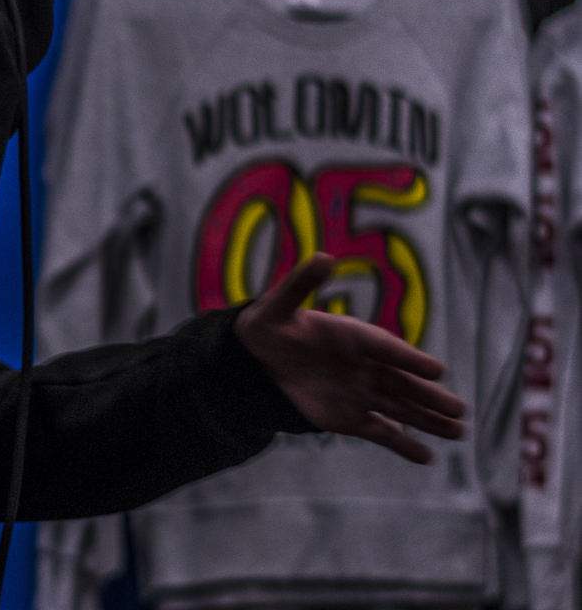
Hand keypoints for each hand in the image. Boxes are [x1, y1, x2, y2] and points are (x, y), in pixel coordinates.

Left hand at [234, 253, 465, 463]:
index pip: (387, 348)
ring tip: (459, 432)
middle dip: (430, 396)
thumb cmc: (267, 326)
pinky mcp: (349, 418)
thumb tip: (323, 257)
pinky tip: (427, 457)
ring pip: (400, 408)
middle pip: (402, 382)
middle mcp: (363, 365)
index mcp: (352, 335)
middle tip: (461, 410)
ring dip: (427, 420)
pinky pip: (381, 432)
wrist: (253, 360)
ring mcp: (359, 393)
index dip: (411, 358)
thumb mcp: (279, 305)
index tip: (438, 370)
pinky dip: (403, 444)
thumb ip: (301, 284)